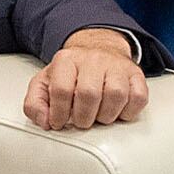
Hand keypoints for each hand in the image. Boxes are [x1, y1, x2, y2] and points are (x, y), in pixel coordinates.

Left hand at [26, 28, 146, 130]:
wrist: (98, 51)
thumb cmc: (71, 74)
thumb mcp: (44, 84)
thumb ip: (34, 103)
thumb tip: (44, 121)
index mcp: (67, 60)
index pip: (62, 90)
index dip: (59, 114)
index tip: (59, 122)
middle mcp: (93, 59)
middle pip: (89, 94)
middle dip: (83, 117)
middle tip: (81, 120)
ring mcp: (117, 66)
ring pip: (116, 95)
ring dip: (106, 115)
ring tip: (98, 116)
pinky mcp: (136, 74)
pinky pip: (138, 97)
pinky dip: (128, 111)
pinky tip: (117, 111)